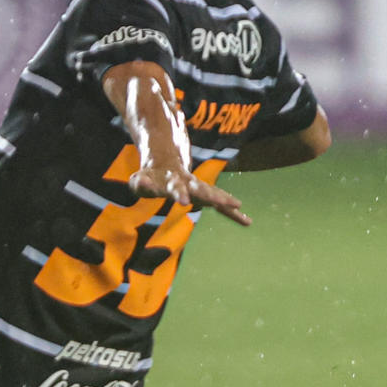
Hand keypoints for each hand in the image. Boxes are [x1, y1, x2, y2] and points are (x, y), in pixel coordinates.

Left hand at [128, 164, 250, 226]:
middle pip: (202, 189)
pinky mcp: (205, 196)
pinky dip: (232, 213)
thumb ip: (140, 183)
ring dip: (225, 199)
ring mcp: (199, 189)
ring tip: (240, 207)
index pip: (176, 188)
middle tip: (226, 202)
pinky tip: (247, 221)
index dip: (179, 194)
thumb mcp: (139, 180)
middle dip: (213, 196)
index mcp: (172, 182)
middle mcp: (189, 184)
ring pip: (215, 194)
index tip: (183, 202)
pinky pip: (221, 207)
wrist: (164, 165)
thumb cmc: (149, 178)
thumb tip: (142, 183)